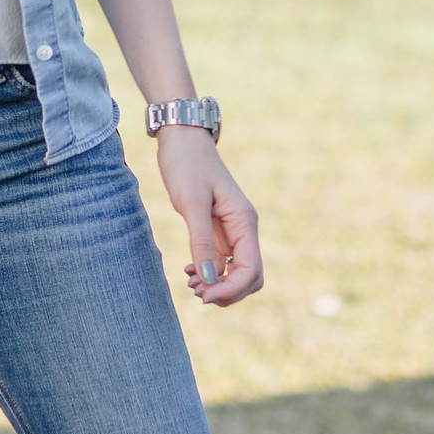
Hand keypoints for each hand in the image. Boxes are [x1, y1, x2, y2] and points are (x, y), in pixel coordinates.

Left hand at [155, 129, 262, 307]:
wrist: (182, 139)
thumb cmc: (187, 165)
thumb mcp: (191, 203)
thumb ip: (200, 242)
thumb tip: (209, 279)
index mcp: (244, 222)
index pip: (251, 271)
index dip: (230, 289)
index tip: (203, 295)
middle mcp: (244, 229)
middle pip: (250, 277)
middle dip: (227, 292)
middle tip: (196, 291)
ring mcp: (232, 231)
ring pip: (237, 273)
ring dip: (217, 285)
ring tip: (190, 282)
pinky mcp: (218, 230)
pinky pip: (222, 262)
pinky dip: (210, 273)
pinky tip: (190, 271)